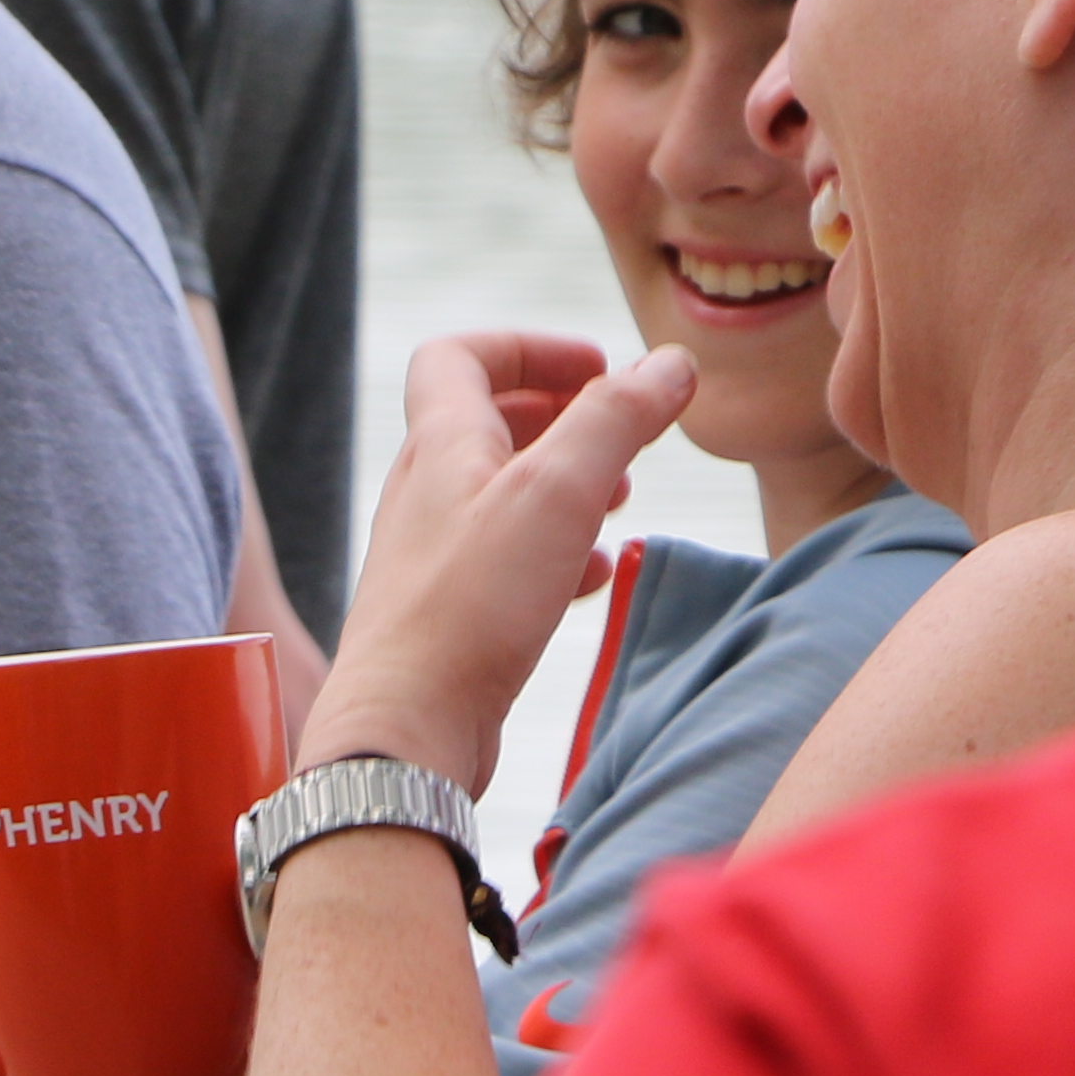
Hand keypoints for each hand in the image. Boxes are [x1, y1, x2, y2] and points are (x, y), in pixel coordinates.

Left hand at [306, 334, 693, 795]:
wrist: (405, 727)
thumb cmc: (470, 607)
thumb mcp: (558, 493)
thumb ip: (615, 421)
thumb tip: (669, 364)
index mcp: (441, 444)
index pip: (459, 357)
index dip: (528, 347)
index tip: (597, 367)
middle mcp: (426, 493)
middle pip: (484, 424)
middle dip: (561, 416)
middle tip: (622, 432)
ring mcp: (433, 556)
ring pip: (501, 497)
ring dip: (564, 486)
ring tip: (621, 502)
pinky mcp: (448, 616)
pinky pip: (504, 563)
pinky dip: (556, 553)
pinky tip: (595, 576)